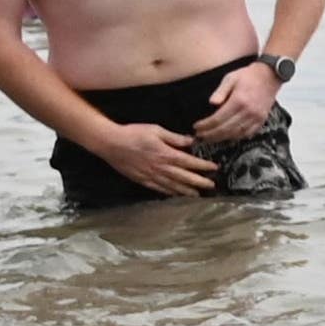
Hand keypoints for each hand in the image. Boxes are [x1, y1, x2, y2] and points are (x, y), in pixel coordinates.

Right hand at [89, 119, 217, 196]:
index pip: (189, 162)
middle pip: (184, 177)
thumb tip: (191, 141)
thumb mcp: (156, 130)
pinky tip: (176, 195)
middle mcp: (160, 167)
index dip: (202, 166)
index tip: (214, 168)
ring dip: (186, 191)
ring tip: (197, 195)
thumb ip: (174, 138)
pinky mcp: (141, 180)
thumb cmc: (133, 133)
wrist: (110, 143)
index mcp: (165, 154)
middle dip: (199, 182)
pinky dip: (169, 192)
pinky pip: (158, 188)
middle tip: (211, 186)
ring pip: (172, 186)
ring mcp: (150, 176)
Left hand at [191, 64, 280, 143]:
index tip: (196, 127)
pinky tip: (227, 137)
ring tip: (210, 138)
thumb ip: (220, 91)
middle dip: (210, 135)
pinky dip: (236, 137)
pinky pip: (247, 134)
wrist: (270, 75)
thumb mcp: (231, 78)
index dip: (205, 125)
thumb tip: (212, 103)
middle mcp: (248, 111)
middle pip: (225, 129)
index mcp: (239, 101)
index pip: (217, 119)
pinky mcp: (261, 120)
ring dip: (221, 138)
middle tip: (199, 136)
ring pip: (236, 134)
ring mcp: (256, 117)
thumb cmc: (249, 76)